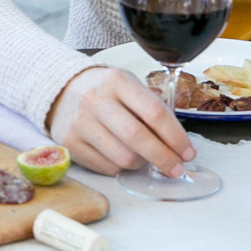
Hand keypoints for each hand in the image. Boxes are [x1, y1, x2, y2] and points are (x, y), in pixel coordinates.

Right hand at [46, 66, 197, 176]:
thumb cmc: (106, 91)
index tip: (188, 153)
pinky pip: (106, 167)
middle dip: (164, 158)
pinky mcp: (69, 142)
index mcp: (117, 81)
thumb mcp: (129, 87)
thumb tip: (178, 147)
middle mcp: (96, 99)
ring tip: (144, 158)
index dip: (176, 137)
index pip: (155, 113)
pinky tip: (123, 157)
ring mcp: (80, 122)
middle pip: (138, 138)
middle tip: (177, 168)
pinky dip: (121, 168)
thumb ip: (152, 110)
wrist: (62, 90)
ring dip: (141, 164)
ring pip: (123, 157)